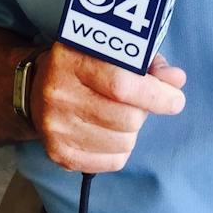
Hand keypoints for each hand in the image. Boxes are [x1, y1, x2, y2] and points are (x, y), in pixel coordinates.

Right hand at [30, 45, 186, 172]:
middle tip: (137, 104)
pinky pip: (112, 161)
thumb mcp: (110, 51)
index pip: (121, 84)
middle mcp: (59, 93)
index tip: (175, 99)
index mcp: (72, 59)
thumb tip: (177, 79)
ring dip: (131, 131)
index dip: (156, 95)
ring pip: (124, 142)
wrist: (36, 89)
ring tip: (118, 115)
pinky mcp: (58, 152)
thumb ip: (146, 63)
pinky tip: (107, 132)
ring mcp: (56, 126)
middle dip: (143, 112)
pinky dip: (119, 149)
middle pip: (126, 117)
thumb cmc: (84, 66)